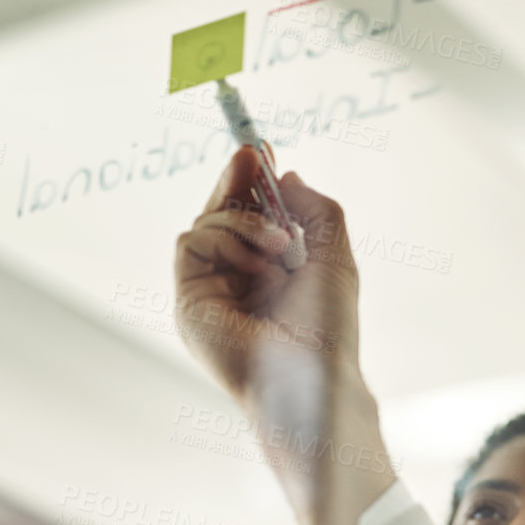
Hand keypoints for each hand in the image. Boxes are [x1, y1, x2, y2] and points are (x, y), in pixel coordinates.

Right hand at [174, 147, 395, 524]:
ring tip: (282, 245)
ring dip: (246, 219)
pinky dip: (226, 237)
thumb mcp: (335, 256)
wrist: (309, 373)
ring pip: (206, 219)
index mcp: (272, 271)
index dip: (253, 182)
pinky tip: (260, 260)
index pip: (253, 215)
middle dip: (236, 178)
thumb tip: (286, 175)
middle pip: (222, 211)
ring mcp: (211, 288)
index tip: (260, 150)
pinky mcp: (188, 299)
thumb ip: (317, 211)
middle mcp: (238, 278)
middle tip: (250, 152)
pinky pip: (191, 240)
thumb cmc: (328, 327)